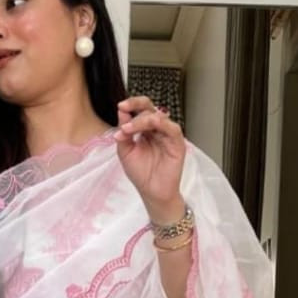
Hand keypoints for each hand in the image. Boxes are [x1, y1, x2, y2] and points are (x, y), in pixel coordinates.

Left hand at [114, 95, 185, 212]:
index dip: (131, 105)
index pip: (140, 111)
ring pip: (158, 117)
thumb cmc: (141, 173)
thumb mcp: (125, 152)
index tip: (120, 106)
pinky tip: (150, 124)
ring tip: (128, 128)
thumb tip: (121, 112)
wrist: (151, 192)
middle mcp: (157, 129)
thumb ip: (124, 133)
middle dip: (136, 104)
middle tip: (124, 108)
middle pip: (149, 108)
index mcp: (145, 130)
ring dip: (142, 119)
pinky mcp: (177, 143)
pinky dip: (161, 123)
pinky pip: (172, 128)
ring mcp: (167, 135)